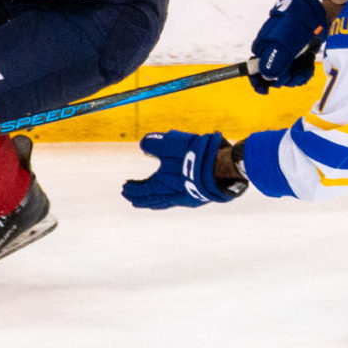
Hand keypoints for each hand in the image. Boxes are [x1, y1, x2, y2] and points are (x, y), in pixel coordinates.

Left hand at [122, 130, 245, 209]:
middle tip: (130, 198)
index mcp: (161, 186)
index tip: (124, 187)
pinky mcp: (198, 198)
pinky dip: (169, 200)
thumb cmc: (194, 155)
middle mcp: (172, 197)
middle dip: (140, 198)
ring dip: (154, 201)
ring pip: (165, 203)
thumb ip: (154, 144)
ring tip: (147, 201)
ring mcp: (186, 199)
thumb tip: (143, 144)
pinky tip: (172, 196)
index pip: (141, 190)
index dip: (132, 188)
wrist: (223, 167)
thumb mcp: (170, 143)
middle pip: (151, 200)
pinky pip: (177, 201)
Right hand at [247, 0, 328, 93]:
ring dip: (296, 76)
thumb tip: (267, 76)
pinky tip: (308, 66)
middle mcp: (274, 49)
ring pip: (286, 74)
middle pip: (272, 75)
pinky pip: (298, 70)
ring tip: (305, 68)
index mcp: (265, 45)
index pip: (254, 68)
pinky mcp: (301, 52)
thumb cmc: (300, 19)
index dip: (259, 81)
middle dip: (283, 78)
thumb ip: (276, 58)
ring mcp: (288, 51)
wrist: (322, 6)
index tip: (265, 90)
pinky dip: (303, 72)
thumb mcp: (287, 38)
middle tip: (295, 72)